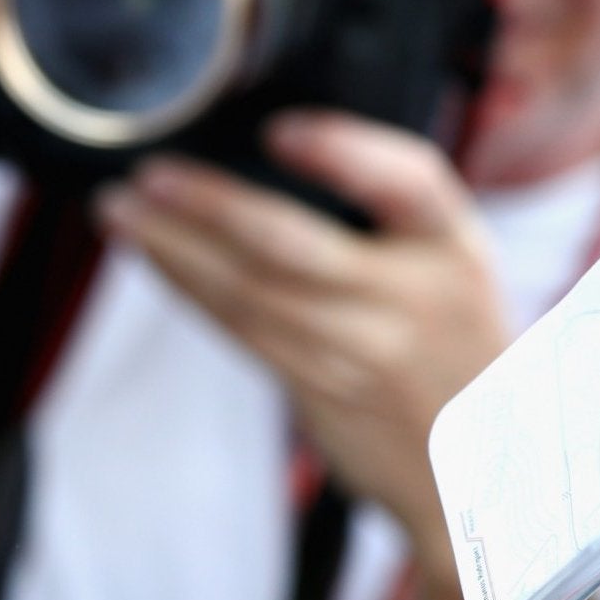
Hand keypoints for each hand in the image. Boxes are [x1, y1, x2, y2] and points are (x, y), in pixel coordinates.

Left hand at [96, 115, 508, 599]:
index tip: (280, 130)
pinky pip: (240, 330)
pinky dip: (189, 288)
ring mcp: (362, 351)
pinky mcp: (319, 389)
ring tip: (116, 211)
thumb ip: (389, 210)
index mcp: (454, 247)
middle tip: (146, 175)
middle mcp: (410, 298)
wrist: (483, 468)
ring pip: (249, 293)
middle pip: (292, 244)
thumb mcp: (453, 261)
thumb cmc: (451, 338)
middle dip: (209, 207)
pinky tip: (152, 258)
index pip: (410, 182)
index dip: (345, 151)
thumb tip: (274, 145)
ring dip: (173, 250)